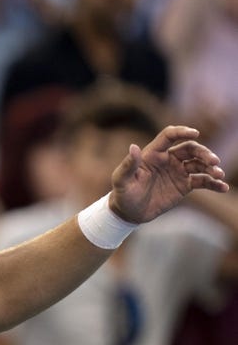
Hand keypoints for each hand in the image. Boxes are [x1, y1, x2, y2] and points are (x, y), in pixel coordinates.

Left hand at [109, 125, 228, 223]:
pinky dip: (213, 183)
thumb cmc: (123, 194)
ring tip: (219, 174)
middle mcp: (168, 159)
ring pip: (199, 164)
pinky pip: (202, 181)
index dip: (182, 132)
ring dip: (211, 167)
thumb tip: (133, 147)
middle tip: (214, 161)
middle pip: (191, 149)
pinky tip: (223, 187)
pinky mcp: (184, 185)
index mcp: (153, 153)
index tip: (195, 133)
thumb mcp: (122, 180)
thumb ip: (129, 165)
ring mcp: (178, 171)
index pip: (170, 136)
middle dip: (204, 153)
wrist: (129, 212)